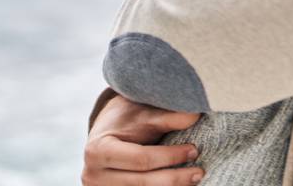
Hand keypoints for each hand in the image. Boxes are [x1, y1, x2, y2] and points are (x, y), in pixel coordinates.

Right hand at [82, 93, 204, 185]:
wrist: (105, 132)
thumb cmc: (126, 119)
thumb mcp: (144, 113)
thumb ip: (167, 117)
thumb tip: (195, 115)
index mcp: (98, 150)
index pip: (141, 159)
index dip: (170, 156)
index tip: (194, 150)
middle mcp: (92, 175)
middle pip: (142, 183)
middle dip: (174, 179)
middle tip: (199, 172)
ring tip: (192, 180)